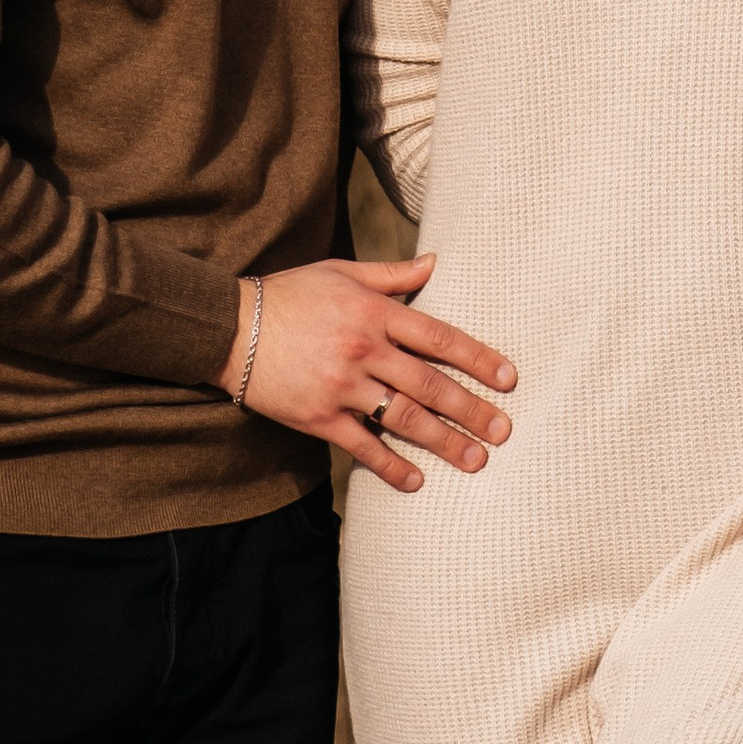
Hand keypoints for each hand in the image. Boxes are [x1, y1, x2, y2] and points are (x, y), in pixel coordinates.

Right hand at [221, 258, 515, 492]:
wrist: (234, 328)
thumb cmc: (293, 294)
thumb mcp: (343, 272)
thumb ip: (393, 274)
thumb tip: (436, 262)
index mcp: (374, 311)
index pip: (438, 336)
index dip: (477, 358)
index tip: (508, 378)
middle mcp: (364, 349)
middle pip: (429, 384)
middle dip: (471, 409)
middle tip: (503, 431)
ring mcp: (342, 387)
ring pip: (403, 418)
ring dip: (443, 441)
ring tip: (475, 460)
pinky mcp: (319, 418)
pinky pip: (362, 446)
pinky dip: (391, 465)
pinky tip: (416, 481)